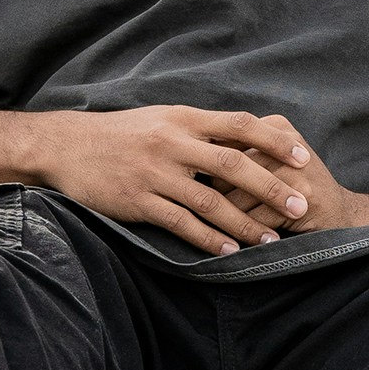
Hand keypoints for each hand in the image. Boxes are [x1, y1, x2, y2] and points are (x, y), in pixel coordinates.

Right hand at [25, 105, 315, 256]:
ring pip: (210, 200)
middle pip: (233, 164)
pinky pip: (180, 223)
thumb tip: (240, 138)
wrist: (65, 146)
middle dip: (271, 187)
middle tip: (300, 206)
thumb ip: (197, 129)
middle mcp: (172, 142)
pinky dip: (207, 239)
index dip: (274, 141)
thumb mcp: (160, 119)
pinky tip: (228, 251)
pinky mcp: (137, 201)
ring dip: (243, 223)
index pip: (239, 125)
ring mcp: (154, 173)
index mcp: (182, 118)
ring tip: (269, 240)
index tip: (303, 157)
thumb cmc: (118, 134)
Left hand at [208, 117, 368, 237]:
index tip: (199, 185)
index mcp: (276, 125)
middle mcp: (287, 143)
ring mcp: (296, 171)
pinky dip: (246, 232)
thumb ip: (236, 151)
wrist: (340, 214)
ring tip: (231, 227)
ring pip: (236, 197)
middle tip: (209, 211)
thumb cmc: (292, 188)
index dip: (209, 170)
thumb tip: (184, 158)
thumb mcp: (269, 159)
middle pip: (226, 171)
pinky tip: (248, 237)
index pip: (222, 145)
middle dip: (215, 197)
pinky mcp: (302, 199)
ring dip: (228, 219)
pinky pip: (253, 219)